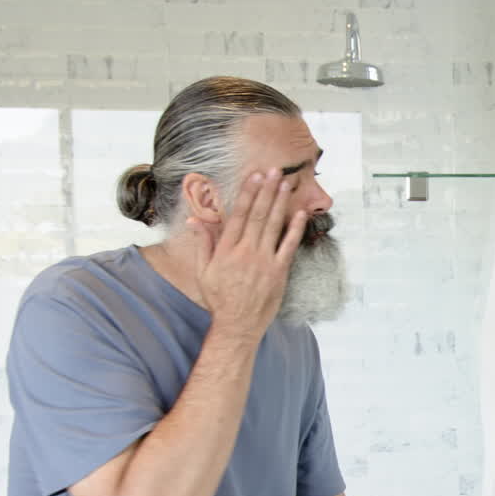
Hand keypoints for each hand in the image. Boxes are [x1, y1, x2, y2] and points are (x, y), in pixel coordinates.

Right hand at [190, 168, 304, 340]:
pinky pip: (289, 246)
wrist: (238, 324)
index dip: (247, 193)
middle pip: (257, 215)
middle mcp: (246, 252)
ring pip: (273, 226)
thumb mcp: (203, 272)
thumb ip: (202, 244)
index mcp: (226, 250)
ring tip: (286, 184)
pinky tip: (300, 213)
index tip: (253, 176)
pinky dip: (295, 229)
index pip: (238, 214)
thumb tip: (194, 220)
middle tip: (274, 171)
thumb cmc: (219, 299)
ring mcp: (264, 261)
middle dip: (266, 191)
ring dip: (280, 203)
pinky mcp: (279, 272)